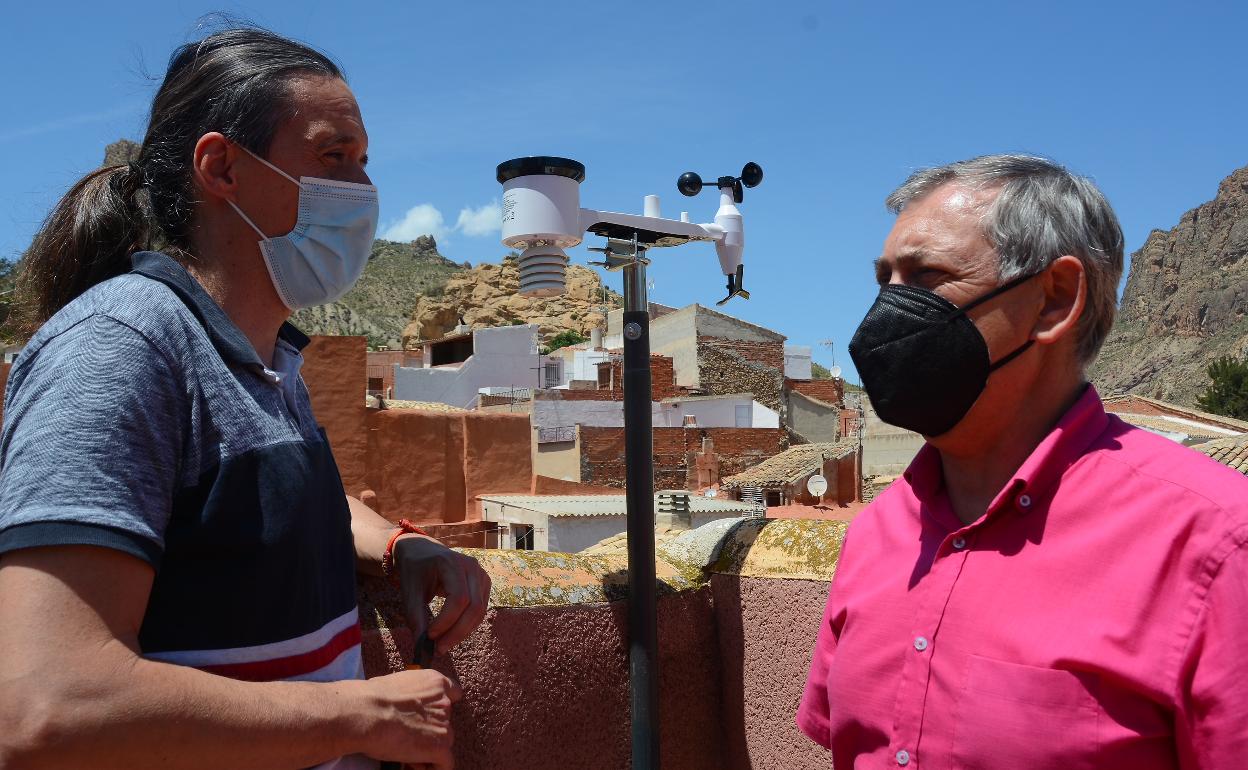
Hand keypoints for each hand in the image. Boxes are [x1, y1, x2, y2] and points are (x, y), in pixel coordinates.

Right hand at [363, 668, 461, 766]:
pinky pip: (446, 763)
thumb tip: (403, 704)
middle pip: (446, 723)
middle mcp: (445, 702)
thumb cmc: (372, 698)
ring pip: (444, 743)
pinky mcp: (441, 747)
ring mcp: (445, 725)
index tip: (430, 718)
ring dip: (429, 751)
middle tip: (408, 740)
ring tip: (405, 754)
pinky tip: (415, 765)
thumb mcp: (399, 683)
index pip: (454, 694)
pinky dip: (434, 767)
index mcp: (435, 683)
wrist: (367, 713)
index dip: (441, 709)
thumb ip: (412, 693)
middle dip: (429, 733)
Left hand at [394, 536, 491, 654]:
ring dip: (463, 632)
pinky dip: (467, 625)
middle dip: (457, 632)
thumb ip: (416, 617)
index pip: (458, 598)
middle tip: (439, 649)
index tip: (429, 637)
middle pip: (474, 606)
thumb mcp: (410, 592)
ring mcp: (481, 574)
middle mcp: (472, 567)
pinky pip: (481, 610)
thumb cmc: (414, 570)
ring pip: (480, 611)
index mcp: (452, 563)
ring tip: (443, 644)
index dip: (446, 621)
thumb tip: (422, 646)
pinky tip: (451, 633)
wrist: (421, 551)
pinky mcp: (483, 584)